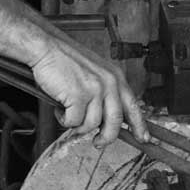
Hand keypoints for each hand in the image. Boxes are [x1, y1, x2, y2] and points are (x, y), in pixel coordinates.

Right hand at [30, 36, 149, 147]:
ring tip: (68, 114)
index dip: (140, 126)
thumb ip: (105, 91)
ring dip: (78, 125)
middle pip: (115, 122)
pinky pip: (73, 122)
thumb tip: (107, 117)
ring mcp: (94, 89)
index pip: (134, 106)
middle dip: (106, 137)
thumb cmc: (64, 59)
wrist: (46, 48)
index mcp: (115, 76)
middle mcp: (109, 82)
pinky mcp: (78, 96)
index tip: (143, 138)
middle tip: (98, 142)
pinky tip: (60, 108)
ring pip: (92, 124)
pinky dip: (64, 119)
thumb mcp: (94, 72)